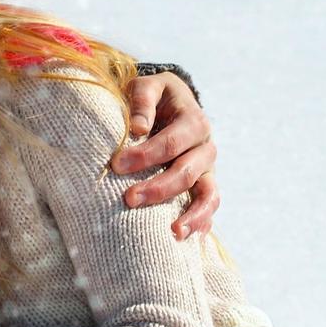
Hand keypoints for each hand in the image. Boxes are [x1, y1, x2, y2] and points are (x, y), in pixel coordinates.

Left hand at [112, 71, 220, 241]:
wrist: (170, 103)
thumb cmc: (152, 97)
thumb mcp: (147, 86)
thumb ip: (143, 100)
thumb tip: (139, 128)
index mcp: (194, 121)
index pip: (172, 142)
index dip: (146, 155)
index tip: (116, 165)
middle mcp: (205, 147)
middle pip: (188, 172)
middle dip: (159, 188)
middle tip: (129, 199)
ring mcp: (208, 170)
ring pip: (208, 194)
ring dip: (192, 215)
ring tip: (174, 233)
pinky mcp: (204, 185)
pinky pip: (209, 207)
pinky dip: (202, 223)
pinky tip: (187, 240)